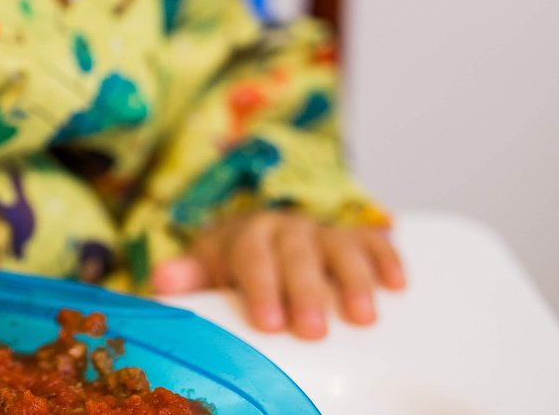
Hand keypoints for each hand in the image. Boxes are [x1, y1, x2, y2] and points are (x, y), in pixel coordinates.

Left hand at [150, 210, 405, 338]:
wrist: (266, 234)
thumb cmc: (238, 265)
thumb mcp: (210, 268)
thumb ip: (190, 276)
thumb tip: (161, 282)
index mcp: (248, 235)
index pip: (252, 257)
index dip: (261, 288)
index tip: (269, 324)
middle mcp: (287, 229)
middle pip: (297, 256)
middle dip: (305, 293)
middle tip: (312, 330)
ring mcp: (324, 232)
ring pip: (339, 248)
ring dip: (352, 280)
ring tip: (363, 317)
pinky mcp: (357, 238)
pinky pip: (375, 242)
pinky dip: (387, 259)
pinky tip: (397, 284)